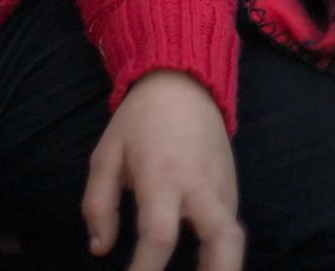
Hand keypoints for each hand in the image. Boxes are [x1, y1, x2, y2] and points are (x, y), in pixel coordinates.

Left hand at [82, 70, 243, 270]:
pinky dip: (223, 253)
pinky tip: (208, 266)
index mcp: (162, 175)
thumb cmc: (139, 120)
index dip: (146, 270)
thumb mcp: (107, 153)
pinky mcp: (234, 189)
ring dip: (225, 267)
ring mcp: (223, 188)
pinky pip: (231, 227)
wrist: (182, 82)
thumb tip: (99, 249)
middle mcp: (199, 185)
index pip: (159, 234)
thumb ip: (99, 203)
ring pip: (235, 237)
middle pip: (222, 239)